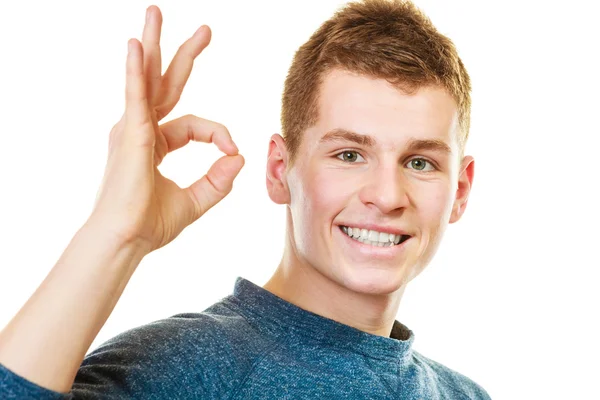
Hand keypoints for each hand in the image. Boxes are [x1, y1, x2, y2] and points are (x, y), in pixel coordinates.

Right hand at [89, 6, 243, 253]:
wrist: (126, 241)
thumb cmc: (150, 225)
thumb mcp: (195, 201)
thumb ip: (218, 180)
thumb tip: (239, 157)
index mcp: (156, 142)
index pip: (195, 124)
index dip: (218, 134)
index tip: (232, 151)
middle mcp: (141, 129)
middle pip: (165, 84)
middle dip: (183, 55)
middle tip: (205, 30)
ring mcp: (132, 129)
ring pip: (146, 78)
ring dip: (152, 44)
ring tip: (155, 13)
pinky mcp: (129, 134)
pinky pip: (134, 95)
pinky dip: (135, 71)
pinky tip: (136, 46)